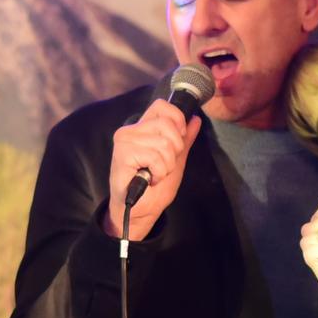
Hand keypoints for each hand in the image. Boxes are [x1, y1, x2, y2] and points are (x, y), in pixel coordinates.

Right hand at [107, 99, 203, 240]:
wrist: (140, 211)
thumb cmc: (153, 188)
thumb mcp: (176, 160)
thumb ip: (185, 139)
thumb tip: (195, 119)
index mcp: (143, 128)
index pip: (162, 106)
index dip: (177, 120)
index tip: (178, 141)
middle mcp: (131, 130)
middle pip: (167, 124)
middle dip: (175, 150)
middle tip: (163, 165)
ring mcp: (124, 141)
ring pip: (164, 143)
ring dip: (166, 165)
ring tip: (155, 174)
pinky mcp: (122, 154)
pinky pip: (154, 156)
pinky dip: (158, 172)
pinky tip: (149, 179)